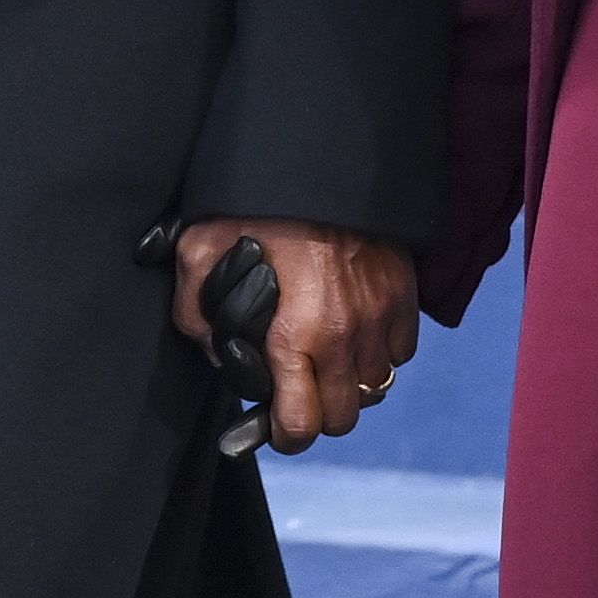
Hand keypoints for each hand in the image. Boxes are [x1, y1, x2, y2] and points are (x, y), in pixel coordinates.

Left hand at [173, 218, 419, 450]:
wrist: (320, 160)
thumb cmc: (257, 206)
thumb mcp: (200, 251)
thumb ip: (194, 310)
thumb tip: (212, 349)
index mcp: (294, 336)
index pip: (302, 426)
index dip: (286, 436)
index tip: (279, 428)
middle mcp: (343, 337)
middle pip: (342, 418)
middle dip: (318, 414)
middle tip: (300, 393)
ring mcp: (380, 318)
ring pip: (374, 387)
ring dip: (351, 384)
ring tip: (326, 359)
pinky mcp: (404, 295)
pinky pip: (400, 352)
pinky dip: (381, 352)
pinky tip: (355, 331)